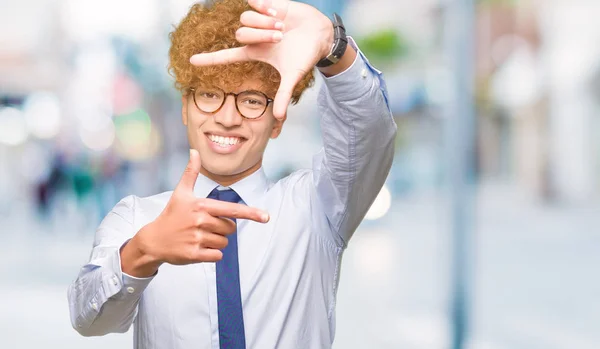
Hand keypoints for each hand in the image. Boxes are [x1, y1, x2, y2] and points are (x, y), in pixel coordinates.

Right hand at [121, 149, 268, 276]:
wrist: (153, 240)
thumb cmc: (171, 215)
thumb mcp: (180, 193)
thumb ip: (191, 173)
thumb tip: (194, 152)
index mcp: (201, 206)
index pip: (232, 210)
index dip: (251, 213)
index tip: (266, 217)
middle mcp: (200, 221)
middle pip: (230, 228)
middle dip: (222, 228)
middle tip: (204, 226)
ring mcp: (197, 239)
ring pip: (224, 242)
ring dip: (216, 241)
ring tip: (199, 237)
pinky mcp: (194, 255)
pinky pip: (217, 255)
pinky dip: (212, 253)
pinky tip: (198, 248)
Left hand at [189, 0, 332, 119]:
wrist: (319, 34)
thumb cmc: (305, 55)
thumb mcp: (293, 75)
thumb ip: (284, 95)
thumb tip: (280, 118)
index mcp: (255, 52)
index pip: (226, 56)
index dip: (209, 59)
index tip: (191, 62)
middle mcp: (253, 36)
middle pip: (240, 34)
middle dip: (261, 36)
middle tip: (279, 37)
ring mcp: (258, 20)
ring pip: (245, 18)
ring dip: (265, 23)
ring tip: (282, 26)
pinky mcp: (265, 5)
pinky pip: (253, 2)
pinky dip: (265, 8)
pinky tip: (278, 12)